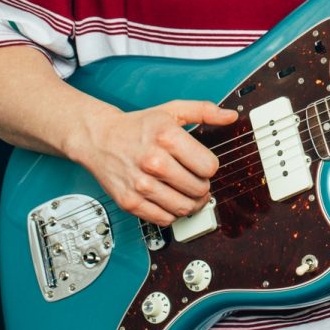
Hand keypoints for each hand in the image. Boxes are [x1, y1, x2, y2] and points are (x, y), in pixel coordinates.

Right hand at [72, 99, 238, 226]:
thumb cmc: (137, 126)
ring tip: (187, 192)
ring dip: (191, 202)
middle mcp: (154, 162)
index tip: (202, 164)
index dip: (210, 166)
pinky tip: (169, 199)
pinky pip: (164, 219)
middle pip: (199, 189)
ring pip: (184, 207)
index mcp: (167, 137)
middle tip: (196, 180)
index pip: (209, 167)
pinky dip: (172, 213)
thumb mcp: (172, 110)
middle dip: (203, 186)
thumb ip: (204, 111)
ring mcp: (141, 184)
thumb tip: (230, 116)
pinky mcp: (130, 202)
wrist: (99, 138)